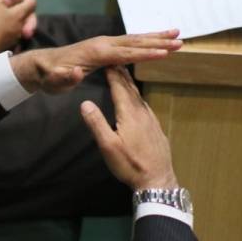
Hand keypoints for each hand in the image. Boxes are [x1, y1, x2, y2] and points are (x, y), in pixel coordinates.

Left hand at [10, 30, 181, 93]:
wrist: (42, 66)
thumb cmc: (50, 77)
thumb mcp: (55, 81)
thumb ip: (66, 78)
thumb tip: (76, 73)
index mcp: (96, 53)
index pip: (125, 53)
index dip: (145, 53)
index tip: (165, 53)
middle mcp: (103, 44)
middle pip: (135, 42)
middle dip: (158, 42)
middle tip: (180, 42)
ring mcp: (104, 44)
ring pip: (134, 39)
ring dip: (156, 37)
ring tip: (177, 34)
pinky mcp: (105, 47)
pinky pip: (129, 42)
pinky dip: (145, 40)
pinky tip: (156, 40)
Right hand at [81, 66, 178, 190]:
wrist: (157, 179)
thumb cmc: (130, 164)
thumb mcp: (108, 146)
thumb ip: (96, 123)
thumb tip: (84, 103)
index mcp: (129, 114)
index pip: (119, 87)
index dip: (113, 73)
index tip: (107, 60)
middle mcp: (142, 112)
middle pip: (130, 89)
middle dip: (122, 74)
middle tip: (115, 61)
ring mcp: (151, 120)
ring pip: (139, 97)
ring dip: (130, 85)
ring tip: (124, 76)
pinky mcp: (156, 129)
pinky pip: (145, 106)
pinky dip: (138, 97)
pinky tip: (137, 101)